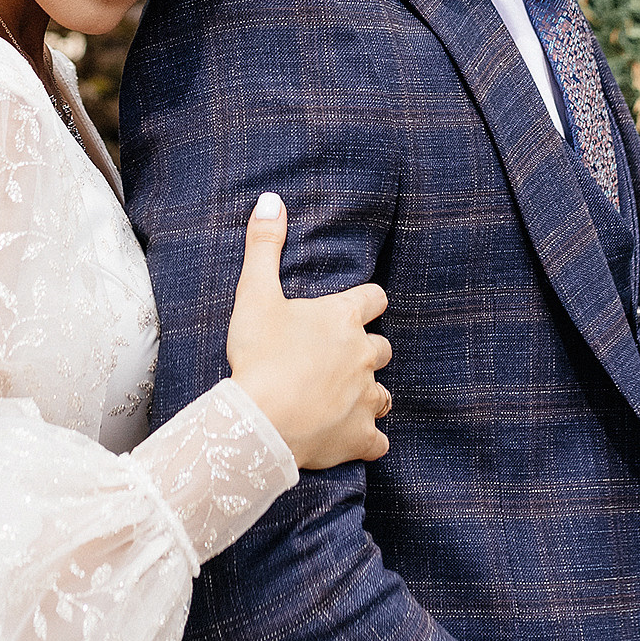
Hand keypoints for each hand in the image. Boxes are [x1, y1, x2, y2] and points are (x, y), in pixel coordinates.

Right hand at [226, 194, 392, 470]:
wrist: (260, 421)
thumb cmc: (258, 354)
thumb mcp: (254, 294)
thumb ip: (264, 245)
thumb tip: (271, 199)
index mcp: (344, 318)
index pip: (375, 298)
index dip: (366, 303)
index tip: (355, 309)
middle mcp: (364, 355)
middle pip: (383, 348)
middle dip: (367, 352)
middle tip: (339, 359)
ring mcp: (365, 398)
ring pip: (385, 395)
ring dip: (370, 395)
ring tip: (346, 398)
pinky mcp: (360, 437)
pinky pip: (378, 441)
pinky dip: (368, 440)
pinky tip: (354, 439)